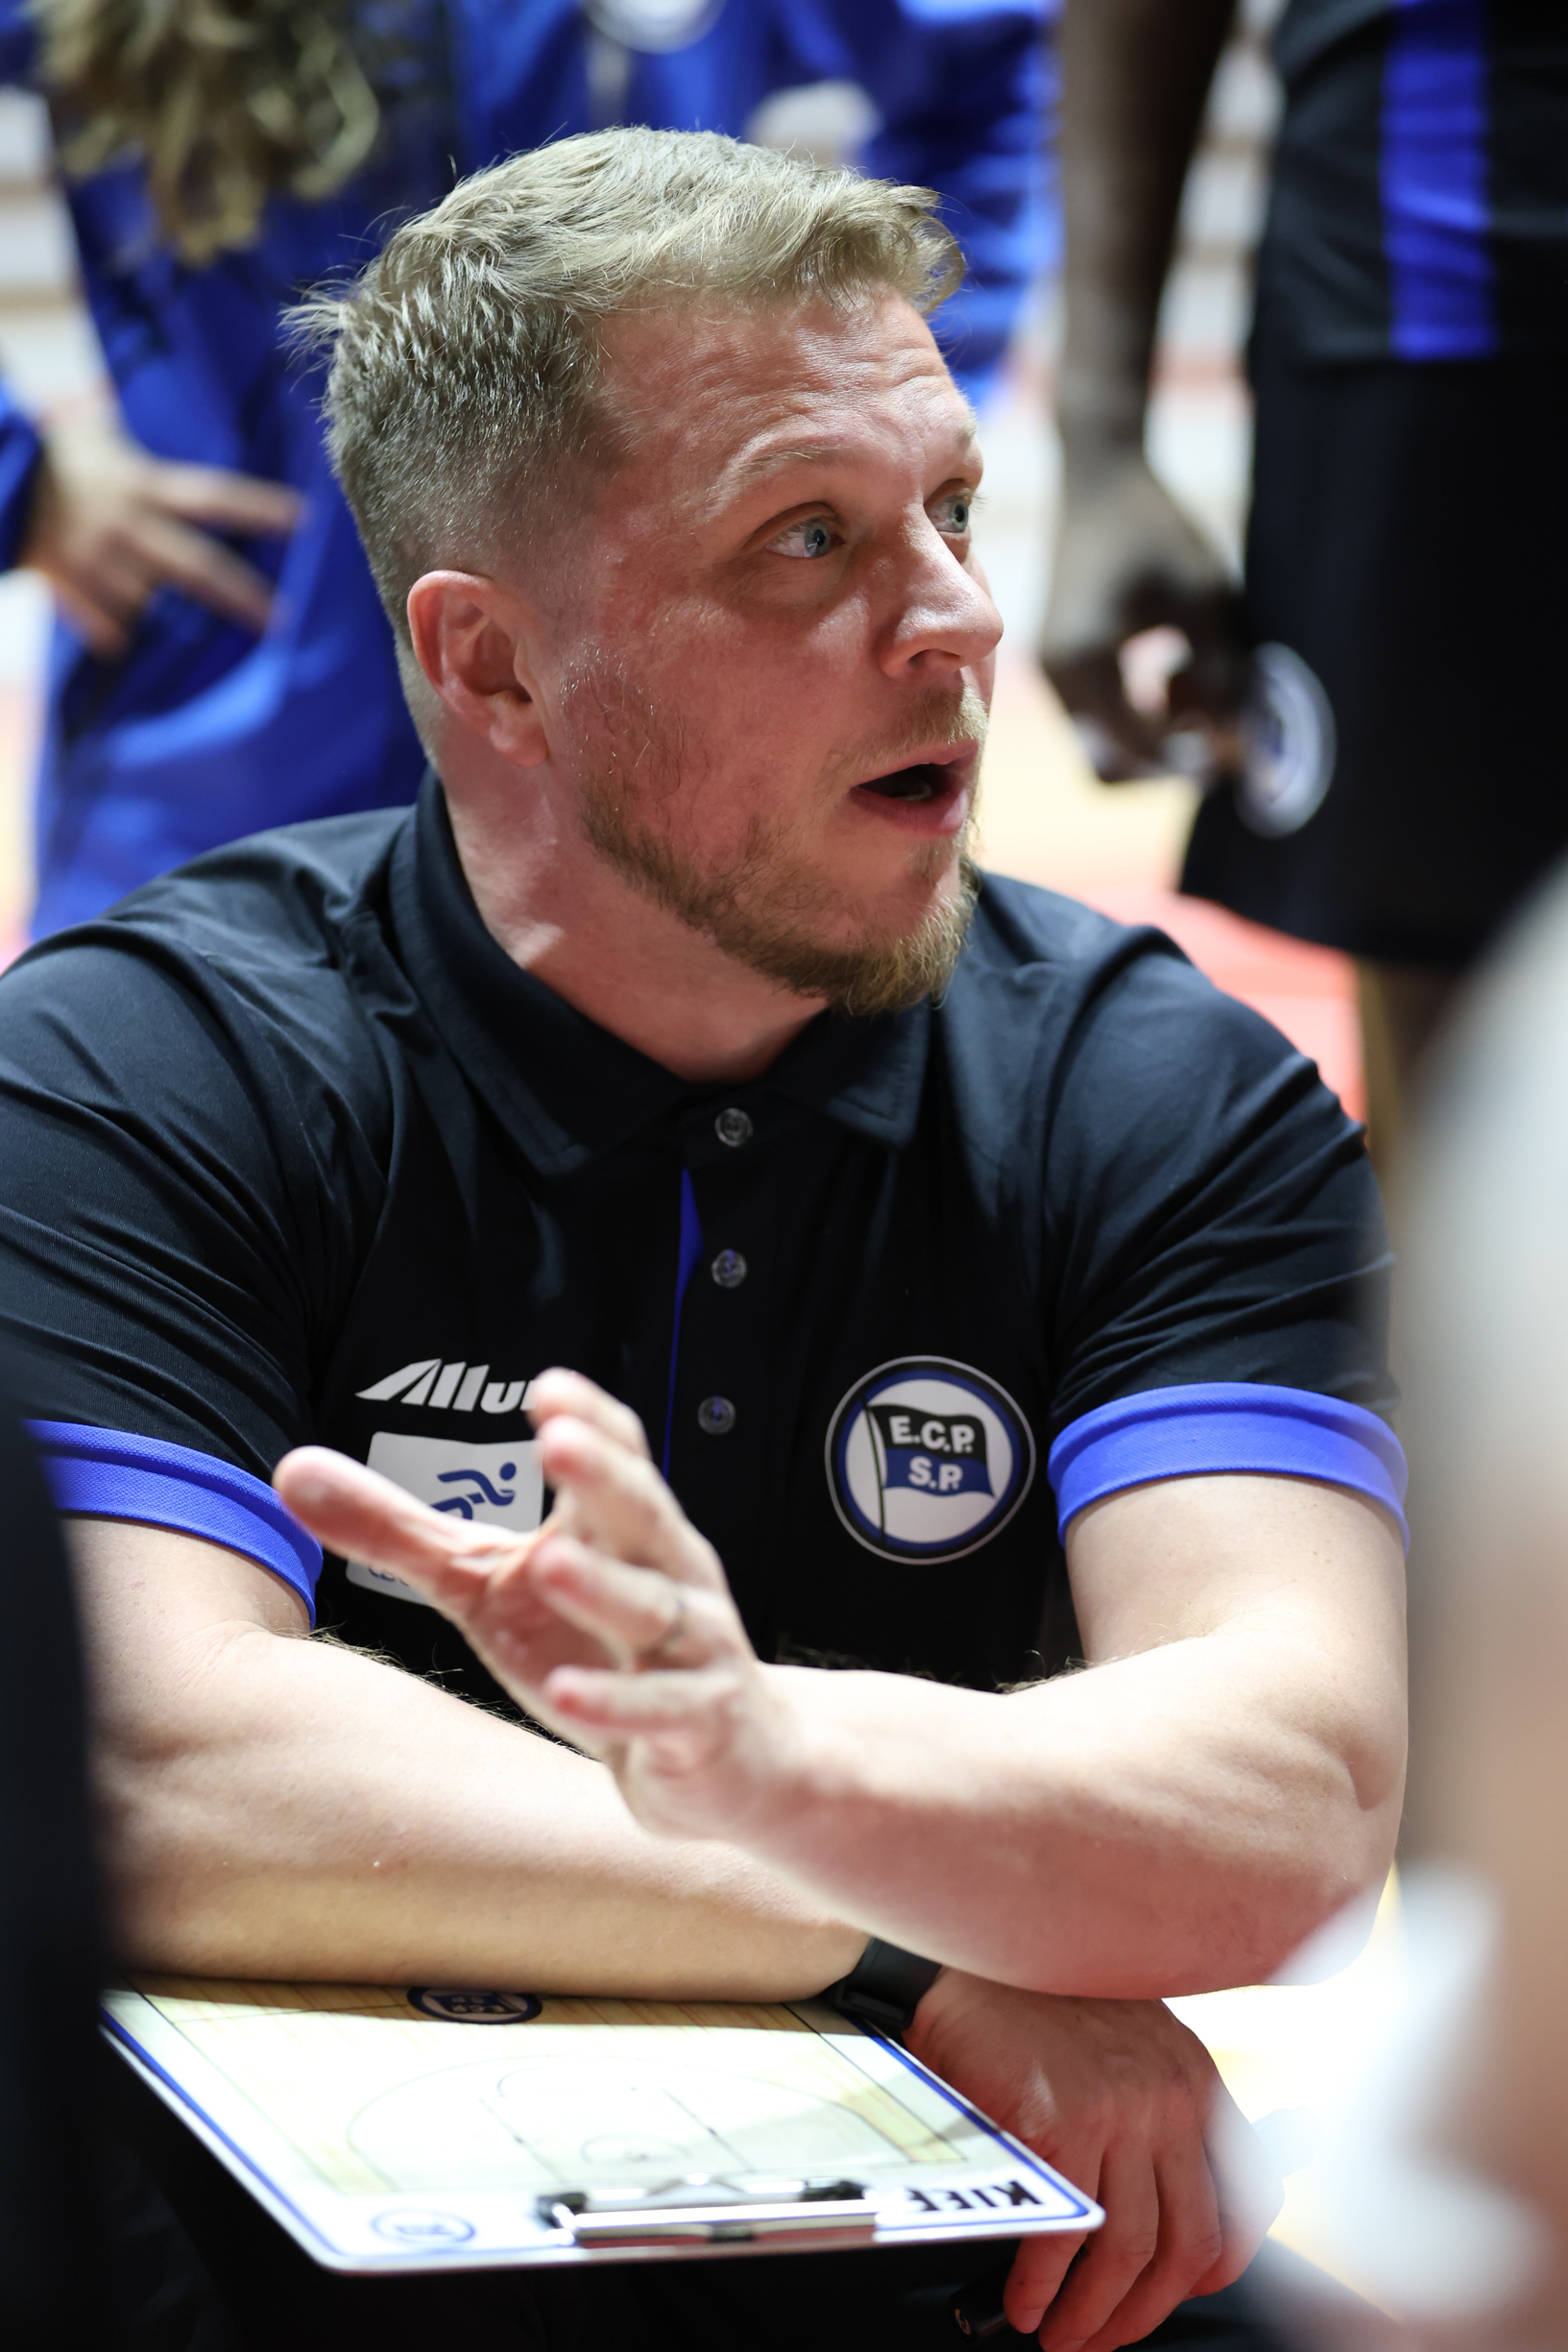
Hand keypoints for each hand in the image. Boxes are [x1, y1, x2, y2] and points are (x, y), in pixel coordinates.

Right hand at [20, 410, 300, 654]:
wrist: (0, 473)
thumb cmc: (61, 462)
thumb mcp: (108, 453)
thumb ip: (157, 483)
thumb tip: (199, 493)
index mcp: (140, 485)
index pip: (212, 496)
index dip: (257, 507)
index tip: (304, 519)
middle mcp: (125, 523)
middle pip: (197, 567)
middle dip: (242, 596)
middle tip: (282, 621)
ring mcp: (95, 558)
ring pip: (148, 603)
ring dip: (151, 604)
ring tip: (135, 585)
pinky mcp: (65, 584)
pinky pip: (108, 625)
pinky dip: (115, 626)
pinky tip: (110, 613)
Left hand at [274, 1369, 799, 1838]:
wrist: (724, 1760)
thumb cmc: (599, 1648)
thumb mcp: (487, 1584)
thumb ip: (398, 1531)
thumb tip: (289, 1472)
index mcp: (620, 1528)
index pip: (620, 1458)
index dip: (591, 1421)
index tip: (546, 1391)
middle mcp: (667, 1573)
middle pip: (641, 1513)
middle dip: (605, 1476)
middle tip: (558, 1441)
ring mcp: (691, 1647)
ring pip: (652, 1607)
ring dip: (604, 1586)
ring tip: (547, 1560)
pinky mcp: (697, 1721)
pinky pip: (659, 1709)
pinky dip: (614, 1703)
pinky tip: (568, 1693)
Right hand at [907, 1969, 1281, 2350]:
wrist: (969, 1959)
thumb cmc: (1037, 2006)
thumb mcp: (1128, 2042)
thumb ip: (1158, 2109)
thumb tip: (1160, 2211)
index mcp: (1195, 2080)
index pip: (1246, 2200)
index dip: (1215, 2266)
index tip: (1177, 2292)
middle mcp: (1170, 2098)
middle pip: (1188, 2243)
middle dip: (1148, 2310)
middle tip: (1108, 2336)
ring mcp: (1117, 2111)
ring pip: (1127, 2252)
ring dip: (1094, 2314)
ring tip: (1063, 2334)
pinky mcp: (1056, 2124)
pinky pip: (1061, 2237)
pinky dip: (1041, 2288)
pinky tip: (1024, 2303)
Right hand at [1040, 443, 1246, 781]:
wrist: (1101, 480)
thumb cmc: (1158, 527)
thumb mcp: (1207, 598)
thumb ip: (1224, 675)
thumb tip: (1238, 747)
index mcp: (1085, 658)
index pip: (1138, 747)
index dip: (1194, 759)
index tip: (1242, 746)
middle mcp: (1057, 676)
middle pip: (1107, 768)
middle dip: (1166, 763)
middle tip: (1217, 733)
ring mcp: (1051, 674)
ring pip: (1102, 749)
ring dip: (1155, 738)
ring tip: (1194, 681)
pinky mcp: (1059, 668)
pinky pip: (1098, 722)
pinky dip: (1139, 717)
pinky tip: (1172, 672)